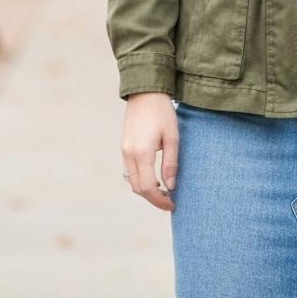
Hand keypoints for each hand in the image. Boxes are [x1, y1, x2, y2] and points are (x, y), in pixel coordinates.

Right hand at [121, 92, 178, 211]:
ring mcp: (124, 150)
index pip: (147, 187)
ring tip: (163, 191)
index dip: (159, 200)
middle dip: (153, 198)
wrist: (145, 92)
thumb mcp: (173, 137)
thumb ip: (170, 163)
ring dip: (145, 190)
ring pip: (131, 180)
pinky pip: (129, 170)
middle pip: (137, 188)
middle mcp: (129, 154)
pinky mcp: (124, 146)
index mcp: (142, 153)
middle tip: (169, 201)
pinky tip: (153, 178)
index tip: (172, 205)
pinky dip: (139, 179)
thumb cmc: (163, 113)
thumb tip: (170, 186)